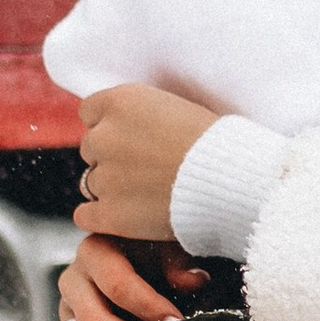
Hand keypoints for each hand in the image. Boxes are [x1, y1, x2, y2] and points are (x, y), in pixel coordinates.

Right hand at [57, 233, 209, 320]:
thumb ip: (179, 264)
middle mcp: (74, 276)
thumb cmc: (149, 252)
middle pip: (94, 317)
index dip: (149, 306)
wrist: (130, 258)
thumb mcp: (165, 248)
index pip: (118, 284)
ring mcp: (67, 303)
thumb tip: (196, 280)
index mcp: (96, 250)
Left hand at [73, 83, 218, 238]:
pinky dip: (102, 217)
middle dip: (113, 158)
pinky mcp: (109, 213)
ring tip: (149, 195)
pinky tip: (126, 217)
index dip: (110, 126)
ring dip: (113, 189)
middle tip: (147, 170)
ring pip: (91, 183)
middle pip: (91, 148)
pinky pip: (86, 215)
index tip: (131, 139)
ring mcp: (104, 177)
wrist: (233, 182)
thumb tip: (128, 128)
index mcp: (120, 102)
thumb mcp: (177, 109)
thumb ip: (142, 116)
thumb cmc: (217, 144)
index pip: (89, 112)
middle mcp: (104, 136)